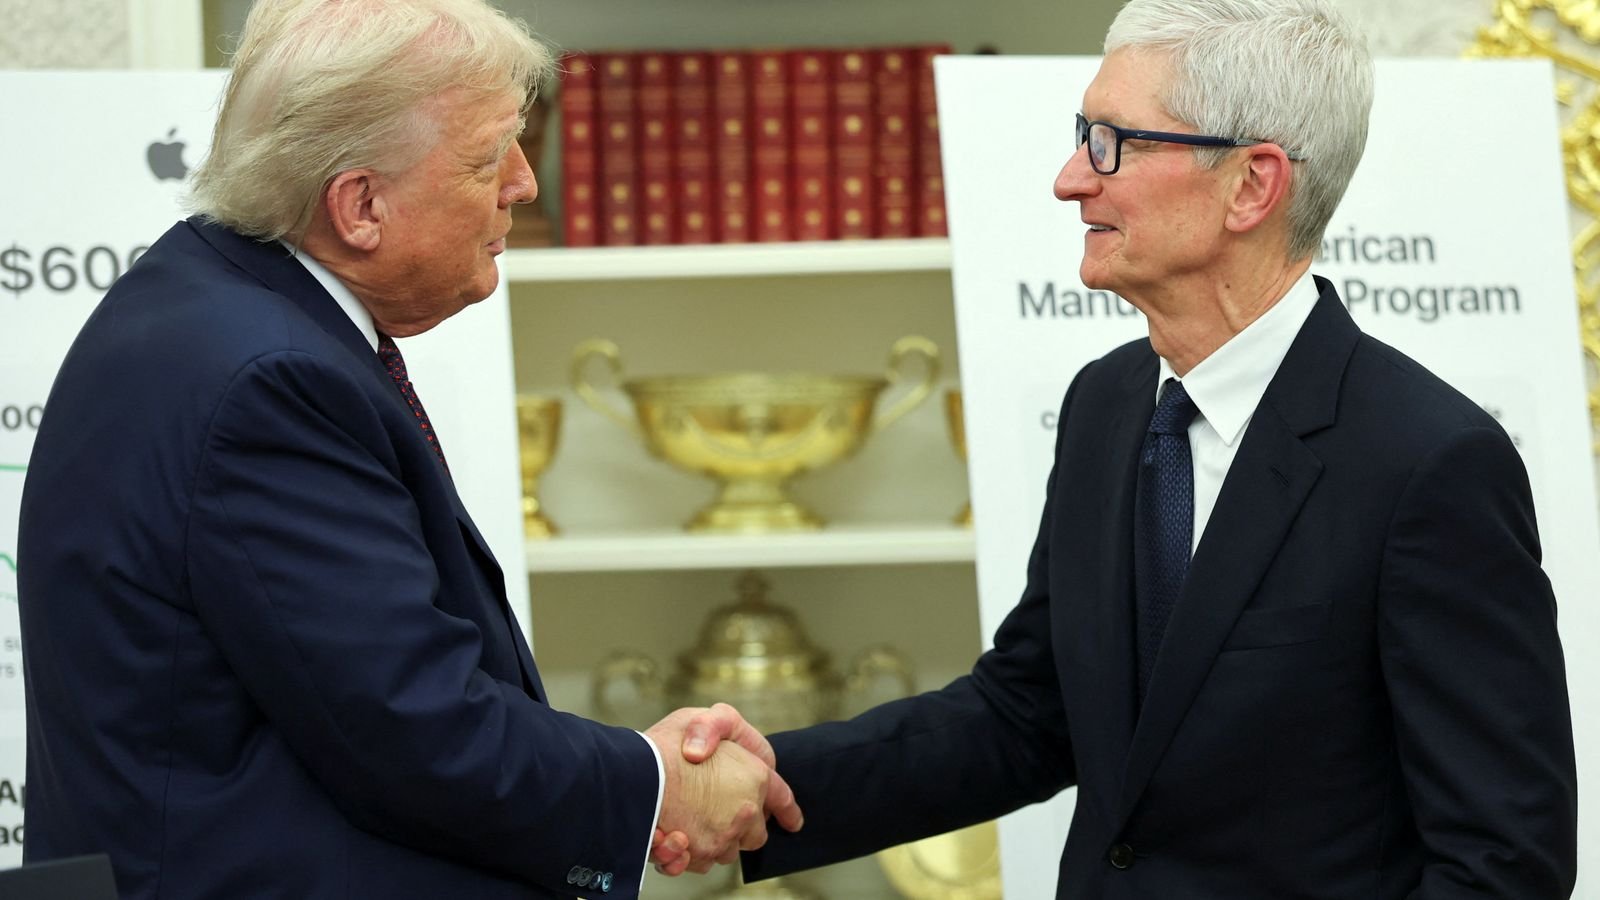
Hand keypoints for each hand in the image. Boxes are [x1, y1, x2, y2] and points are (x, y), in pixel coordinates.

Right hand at [645, 704, 802, 874]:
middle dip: (740, 827)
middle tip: (713, 813)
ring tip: (682, 824)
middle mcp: (746, 812)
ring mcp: (723, 836)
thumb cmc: (664, 743)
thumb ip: (714, 728)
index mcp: (756, 776)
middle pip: (753, 833)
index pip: (781, 798)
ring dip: (708, 841)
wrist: (630, 774)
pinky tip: (669, 839)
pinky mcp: (697, 854)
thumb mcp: (698, 718)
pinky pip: (697, 863)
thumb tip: (703, 752)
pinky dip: (682, 856)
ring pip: (724, 850)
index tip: (793, 821)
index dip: (786, 809)